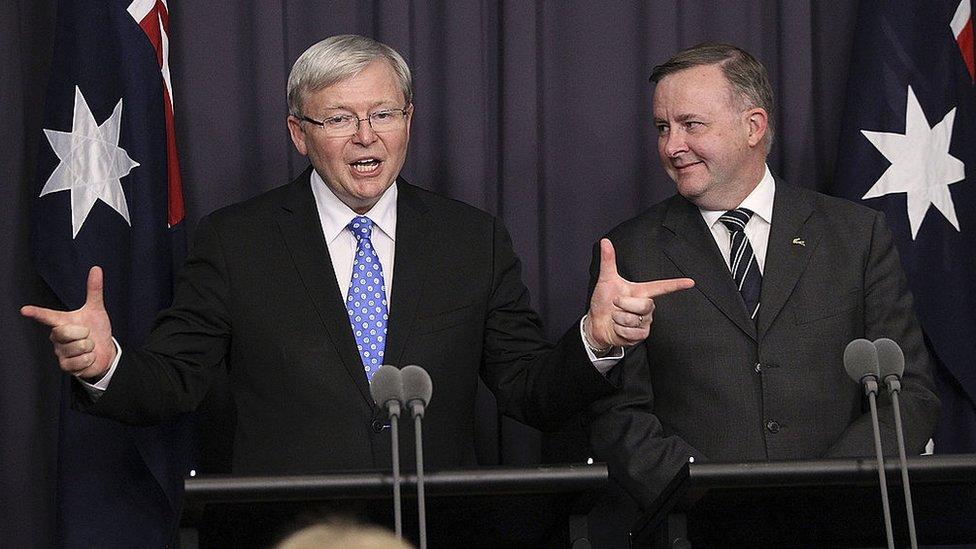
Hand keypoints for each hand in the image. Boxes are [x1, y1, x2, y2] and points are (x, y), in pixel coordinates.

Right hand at [21, 266, 114, 380]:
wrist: (104, 351)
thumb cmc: (96, 330)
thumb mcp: (96, 310)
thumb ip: (94, 291)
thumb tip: (96, 268)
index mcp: (62, 321)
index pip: (47, 316)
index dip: (37, 313)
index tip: (24, 310)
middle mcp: (57, 337)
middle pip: (64, 332)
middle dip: (83, 334)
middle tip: (88, 335)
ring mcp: (60, 352)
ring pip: (76, 347)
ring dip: (89, 347)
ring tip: (89, 347)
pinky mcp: (66, 366)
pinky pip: (80, 361)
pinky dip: (90, 359)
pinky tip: (88, 358)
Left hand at [585, 239, 693, 348]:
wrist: (597, 323)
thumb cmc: (604, 301)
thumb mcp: (606, 280)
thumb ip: (608, 261)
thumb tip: (605, 241)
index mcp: (642, 291)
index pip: (663, 287)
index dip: (677, 285)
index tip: (691, 282)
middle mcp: (647, 306)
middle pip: (645, 305)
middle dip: (624, 304)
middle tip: (615, 304)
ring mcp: (645, 322)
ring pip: (635, 319)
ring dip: (619, 319)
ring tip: (616, 317)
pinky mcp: (640, 335)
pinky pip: (632, 333)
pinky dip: (620, 331)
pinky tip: (618, 328)